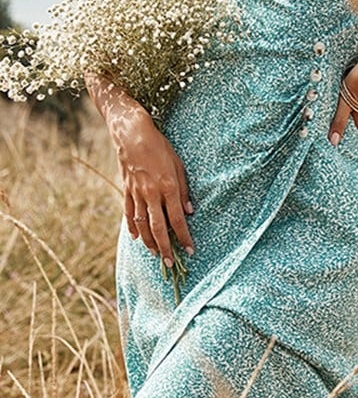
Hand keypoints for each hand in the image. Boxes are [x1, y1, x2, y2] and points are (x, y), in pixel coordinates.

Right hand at [113, 111, 194, 265]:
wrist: (131, 134)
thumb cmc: (160, 147)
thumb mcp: (178, 165)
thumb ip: (183, 190)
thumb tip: (189, 211)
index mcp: (167, 187)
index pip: (177, 219)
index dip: (184, 237)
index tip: (190, 249)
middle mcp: (151, 194)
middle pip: (158, 228)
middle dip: (165, 248)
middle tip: (170, 263)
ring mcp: (136, 194)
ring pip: (142, 224)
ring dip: (149, 242)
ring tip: (155, 254)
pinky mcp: (126, 191)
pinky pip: (129, 213)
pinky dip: (133, 228)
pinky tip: (137, 238)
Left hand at [328, 46, 357, 145]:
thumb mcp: (346, 101)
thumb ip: (339, 120)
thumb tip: (333, 142)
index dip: (353, 138)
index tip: (343, 142)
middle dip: (349, 125)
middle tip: (336, 128)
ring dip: (350, 111)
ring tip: (335, 110)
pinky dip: (352, 98)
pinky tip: (343, 92)